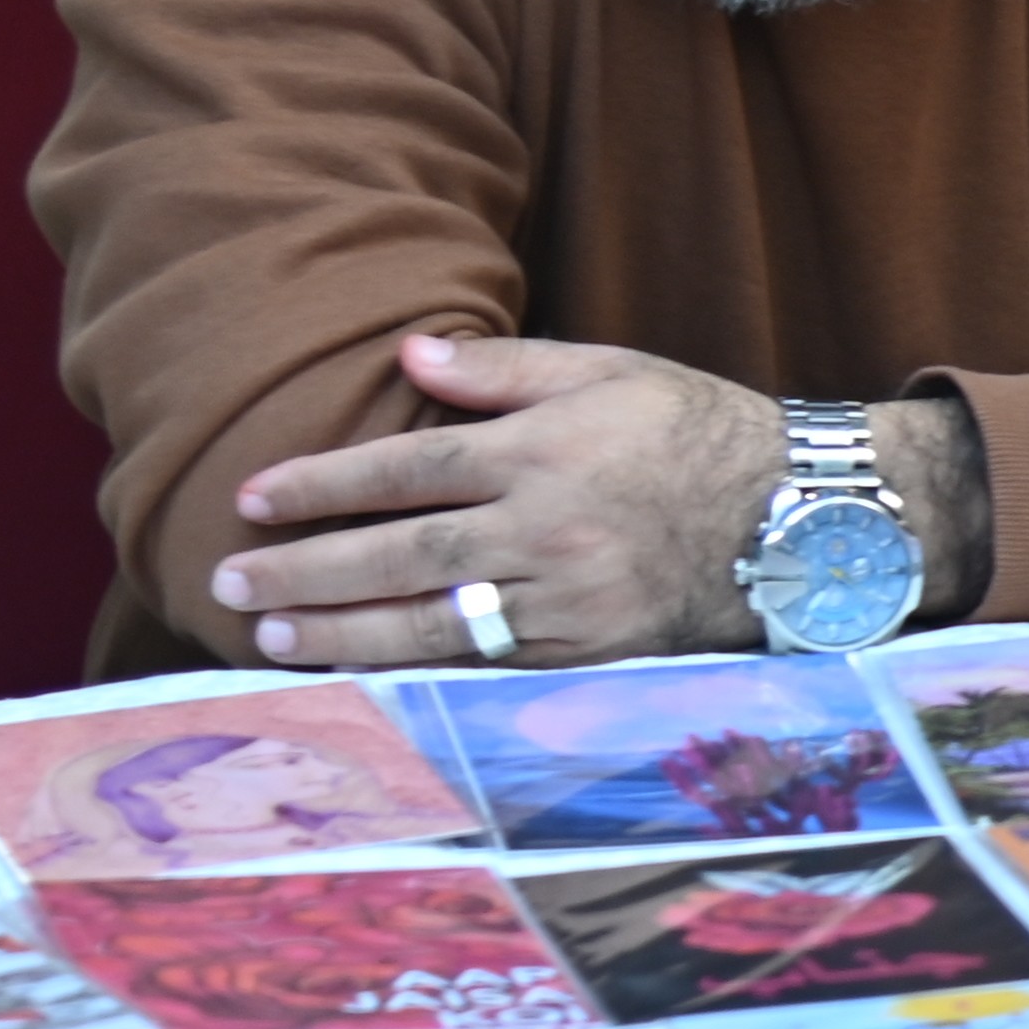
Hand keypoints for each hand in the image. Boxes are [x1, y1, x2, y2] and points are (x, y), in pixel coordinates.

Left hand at [211, 337, 782, 667]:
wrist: (799, 516)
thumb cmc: (697, 429)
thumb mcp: (610, 371)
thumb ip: (505, 369)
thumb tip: (410, 357)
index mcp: (543, 450)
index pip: (407, 468)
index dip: (323, 484)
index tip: (253, 500)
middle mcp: (546, 527)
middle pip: (401, 553)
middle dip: (307, 570)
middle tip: (229, 583)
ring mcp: (566, 596)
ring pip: (433, 621)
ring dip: (344, 632)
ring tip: (273, 638)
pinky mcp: (588, 649)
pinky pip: (486, 663)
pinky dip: (417, 670)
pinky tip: (365, 672)